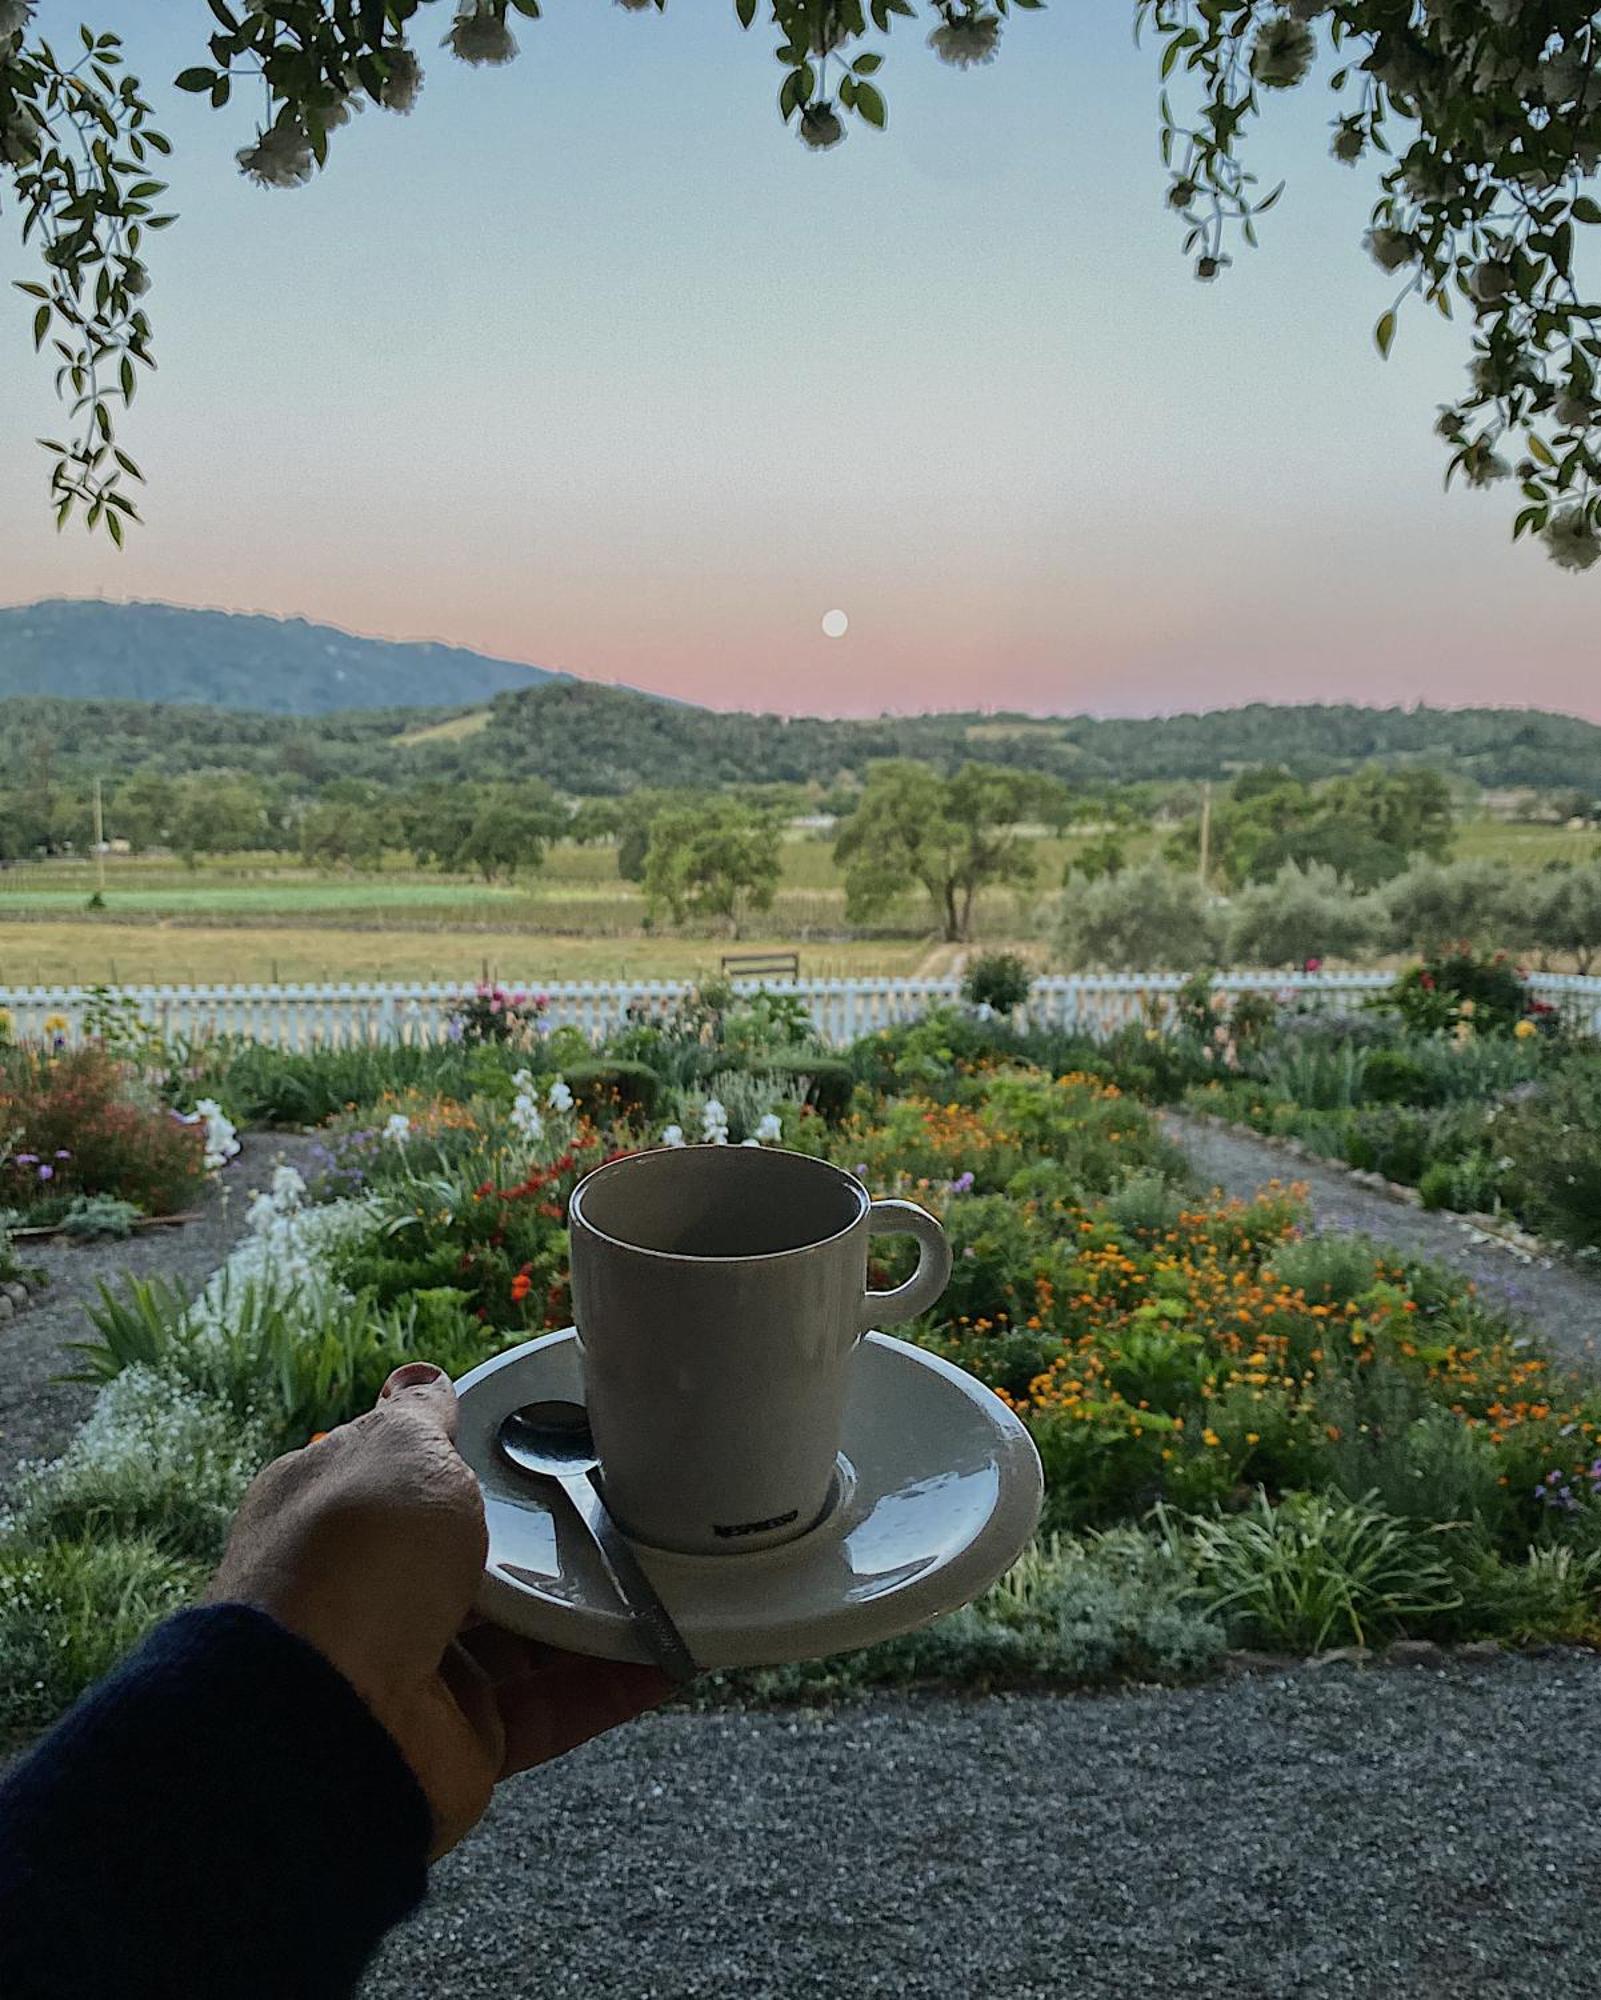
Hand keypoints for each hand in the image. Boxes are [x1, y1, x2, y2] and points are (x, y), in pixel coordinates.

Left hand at [207, 1361, 672, 1858]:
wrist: (325, 1724)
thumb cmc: (357, 1561)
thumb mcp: (396, 1452)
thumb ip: (422, 1417)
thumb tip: (423, 1376)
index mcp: (337, 1513)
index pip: (409, 1471)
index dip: (468, 1451)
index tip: (541, 1436)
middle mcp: (369, 1590)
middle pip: (477, 1554)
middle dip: (546, 1535)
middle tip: (627, 1504)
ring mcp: (417, 1668)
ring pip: (523, 1632)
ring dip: (594, 1608)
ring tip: (671, 1572)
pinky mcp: (463, 1739)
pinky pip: (551, 1707)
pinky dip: (609, 1683)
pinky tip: (669, 1652)